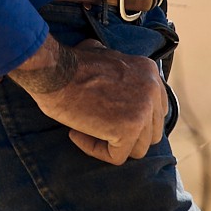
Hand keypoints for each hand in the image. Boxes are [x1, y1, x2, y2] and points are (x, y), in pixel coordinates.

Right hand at [9, 32, 170, 164]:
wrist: (54, 70)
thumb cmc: (70, 63)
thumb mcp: (103, 54)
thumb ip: (117, 70)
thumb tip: (116, 82)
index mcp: (150, 73)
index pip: (155, 112)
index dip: (131, 120)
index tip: (105, 116)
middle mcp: (153, 91)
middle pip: (151, 133)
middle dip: (125, 135)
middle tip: (96, 126)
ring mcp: (143, 111)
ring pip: (137, 149)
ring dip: (110, 144)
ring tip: (83, 129)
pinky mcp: (128, 129)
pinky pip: (116, 157)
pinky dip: (94, 150)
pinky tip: (76, 134)